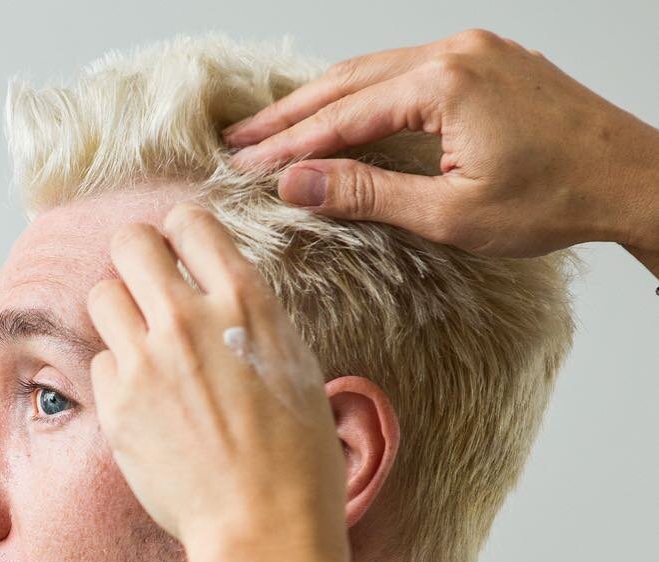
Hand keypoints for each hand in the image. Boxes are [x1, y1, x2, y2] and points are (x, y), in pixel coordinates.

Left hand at [89, 205, 346, 561]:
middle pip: (130, 243)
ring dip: (117, 313)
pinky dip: (115, 375)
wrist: (263, 526)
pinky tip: (142, 402)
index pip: (190, 222)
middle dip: (135, 259)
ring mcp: (147, 361)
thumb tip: (218, 298)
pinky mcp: (117, 405)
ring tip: (141, 346)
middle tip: (147, 289)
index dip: (180, 236)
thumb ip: (249, 320)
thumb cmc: (295, 460)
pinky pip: (99, 363)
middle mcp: (189, 319)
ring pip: (102, 295)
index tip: (181, 257)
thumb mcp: (295, 367)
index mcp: (245, 301)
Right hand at [224, 29, 658, 258]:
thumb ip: (367, 193)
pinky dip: (362, 94)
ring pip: (375, 71)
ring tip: (273, 128)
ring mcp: (474, 52)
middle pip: (349, 81)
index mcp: (445, 83)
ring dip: (321, 102)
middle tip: (238, 142)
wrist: (629, 179)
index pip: (342, 115)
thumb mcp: (448, 212)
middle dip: (290, 115)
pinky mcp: (487, 64)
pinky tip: (338, 112)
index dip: (288, 146)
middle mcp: (457, 52)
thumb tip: (299, 183)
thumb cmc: (554, 198)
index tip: (245, 168)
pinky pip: (406, 71)